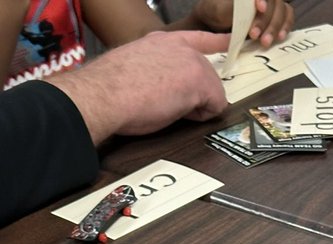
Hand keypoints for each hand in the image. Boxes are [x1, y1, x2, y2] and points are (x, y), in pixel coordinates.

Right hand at [52, 30, 227, 142]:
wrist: (104, 93)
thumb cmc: (112, 88)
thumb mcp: (138, 70)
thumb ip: (158, 70)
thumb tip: (164, 87)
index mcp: (161, 42)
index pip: (196, 38)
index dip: (216, 42)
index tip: (229, 41)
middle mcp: (179, 46)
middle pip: (207, 75)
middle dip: (195, 95)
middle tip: (167, 102)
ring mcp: (191, 60)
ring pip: (212, 91)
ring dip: (196, 106)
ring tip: (167, 105)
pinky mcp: (200, 79)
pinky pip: (216, 105)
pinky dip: (200, 116)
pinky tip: (177, 110)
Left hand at [191, 0, 292, 46]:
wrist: (218, 23)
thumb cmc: (217, 13)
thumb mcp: (221, 8)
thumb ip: (235, 6)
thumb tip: (252, 5)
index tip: (260, 8)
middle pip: (274, 1)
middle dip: (265, 20)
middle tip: (254, 35)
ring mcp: (272, 2)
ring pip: (282, 10)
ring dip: (274, 27)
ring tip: (265, 42)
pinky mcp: (277, 14)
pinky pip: (288, 16)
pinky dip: (285, 27)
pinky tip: (280, 37)